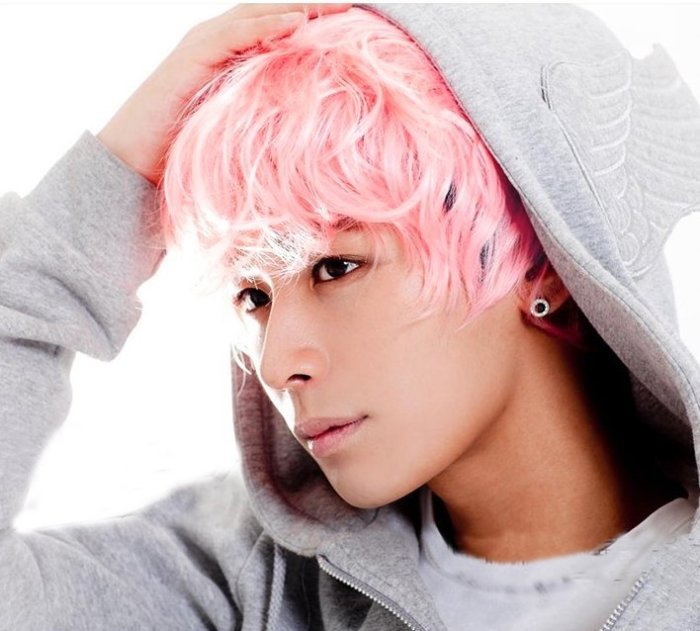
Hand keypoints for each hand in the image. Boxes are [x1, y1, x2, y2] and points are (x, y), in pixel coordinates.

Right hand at [97, 3, 351, 185]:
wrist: (132, 164)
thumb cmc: (186, 154)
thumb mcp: (236, 131)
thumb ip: (263, 118)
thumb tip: (306, 134)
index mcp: (229, 59)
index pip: (275, 31)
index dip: (312, 24)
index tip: (353, 27)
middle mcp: (216, 43)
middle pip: (271, 15)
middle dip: (312, 7)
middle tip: (354, 4)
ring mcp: (202, 46)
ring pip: (256, 16)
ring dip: (297, 8)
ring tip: (338, 4)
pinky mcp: (191, 57)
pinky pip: (234, 34)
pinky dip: (265, 25)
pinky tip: (297, 22)